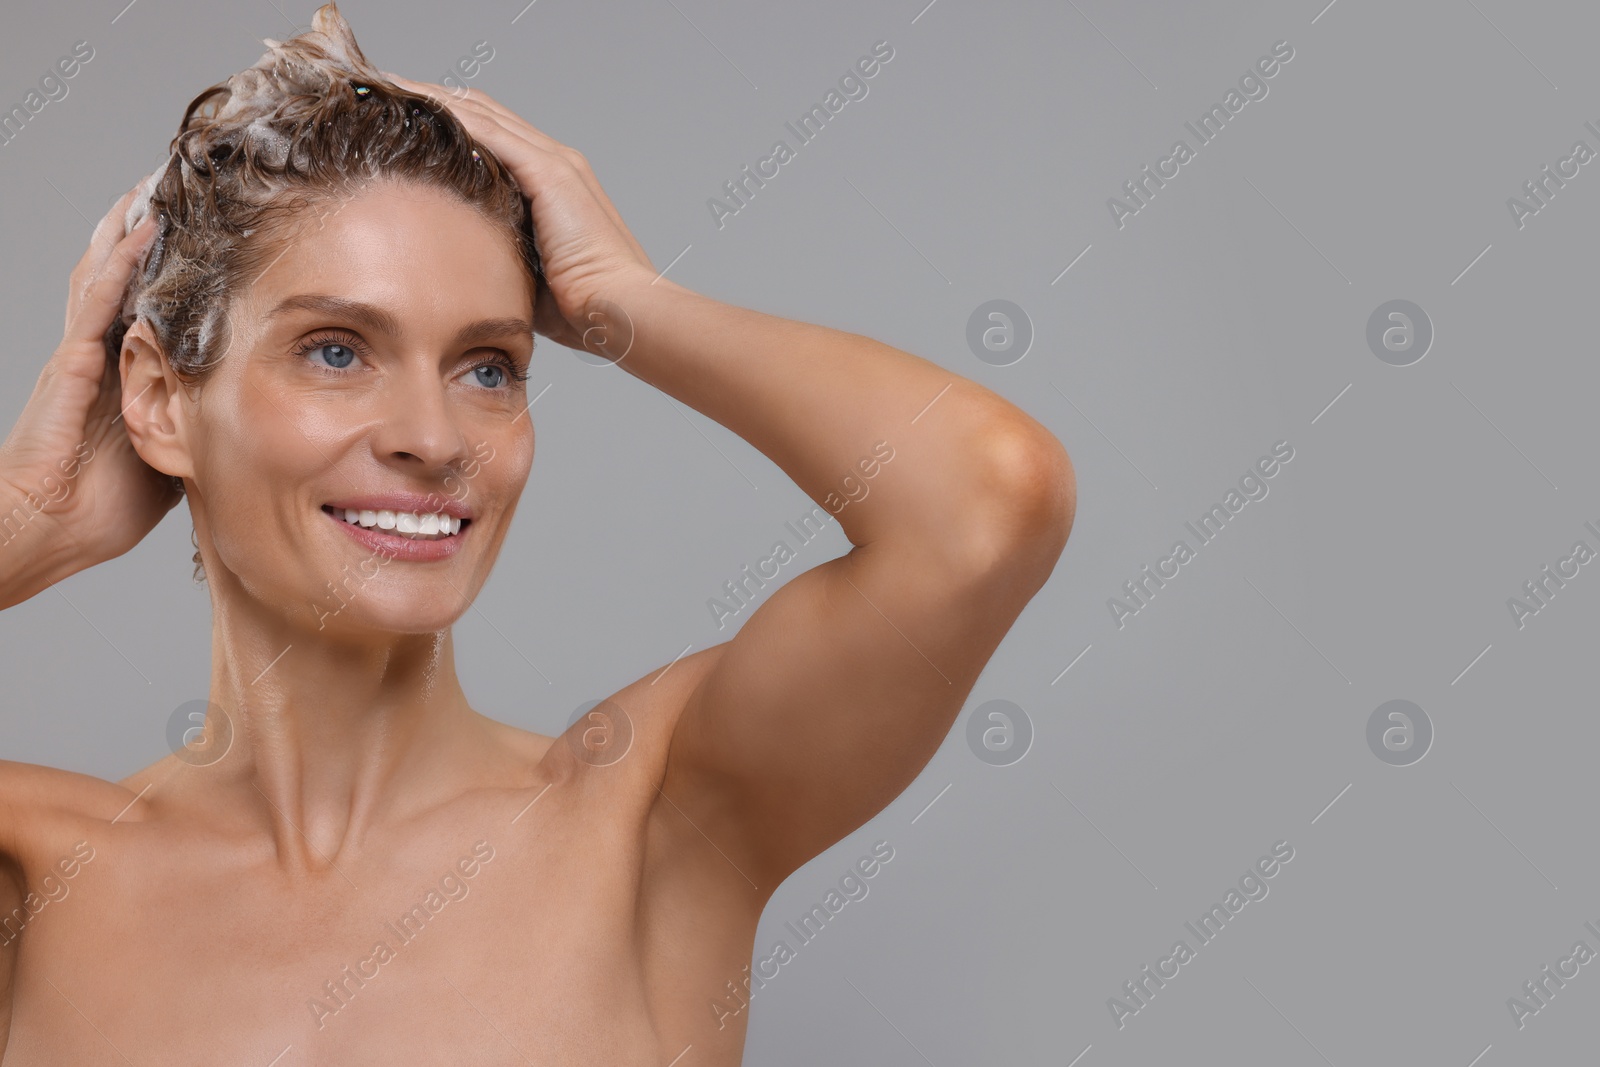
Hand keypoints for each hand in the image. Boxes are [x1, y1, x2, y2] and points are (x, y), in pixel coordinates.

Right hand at [0, 184, 182, 580]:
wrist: (52, 526)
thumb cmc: (104, 503)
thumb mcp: (172, 454)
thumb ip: (201, 424)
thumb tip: (249, 417)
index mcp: (126, 373)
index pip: (150, 306)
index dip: (169, 268)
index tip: (202, 233)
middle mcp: (103, 354)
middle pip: (124, 275)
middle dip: (146, 230)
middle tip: (175, 184)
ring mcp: (86, 353)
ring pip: (108, 273)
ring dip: (131, 227)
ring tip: (156, 183)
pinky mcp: (75, 362)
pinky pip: (100, 302)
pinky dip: (122, 263)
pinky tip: (142, 229)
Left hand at [381, 72, 658, 352]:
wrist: (617, 310)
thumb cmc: (581, 307)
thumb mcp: (526, 272)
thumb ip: (497, 254)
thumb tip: (456, 267)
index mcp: (553, 182)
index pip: (492, 133)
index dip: (449, 119)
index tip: (402, 118)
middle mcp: (555, 161)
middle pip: (482, 111)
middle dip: (432, 97)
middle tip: (382, 88)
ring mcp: (555, 163)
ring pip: (481, 112)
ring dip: (432, 95)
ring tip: (385, 85)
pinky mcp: (550, 173)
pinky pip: (490, 131)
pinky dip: (450, 114)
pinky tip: (414, 104)